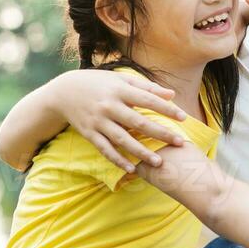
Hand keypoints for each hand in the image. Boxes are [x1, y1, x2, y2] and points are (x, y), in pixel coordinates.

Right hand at [55, 69, 190, 172]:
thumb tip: (172, 94)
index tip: (184, 118)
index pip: (148, 100)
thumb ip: (147, 86)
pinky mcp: (89, 133)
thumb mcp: (121, 79)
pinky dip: (117, 160)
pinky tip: (132, 168)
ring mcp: (98, 121)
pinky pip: (105, 149)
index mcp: (120, 90)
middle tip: (179, 143)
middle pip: (138, 122)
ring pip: (122, 139)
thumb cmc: (99, 83)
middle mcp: (109, 106)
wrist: (64, 92)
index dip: (166, 109)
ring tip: (159, 162)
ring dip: (141, 152)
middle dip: (160, 133)